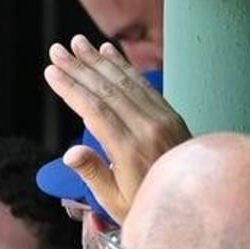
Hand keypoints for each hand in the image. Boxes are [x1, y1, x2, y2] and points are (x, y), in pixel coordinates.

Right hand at [44, 35, 189, 222]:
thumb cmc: (148, 206)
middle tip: (56, 50)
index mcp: (130, 149)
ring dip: (99, 60)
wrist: (198, 202)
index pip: (94, 110)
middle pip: (107, 90)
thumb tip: (70, 153)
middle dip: (79, 67)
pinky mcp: (170, 114)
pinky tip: (109, 52)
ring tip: (77, 43)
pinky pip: (144, 84)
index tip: (51, 72)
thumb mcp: (116, 202)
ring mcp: (162, 118)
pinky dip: (124, 66)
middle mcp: (148, 128)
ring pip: (125, 82)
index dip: (71, 88)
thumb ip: (94, 174)